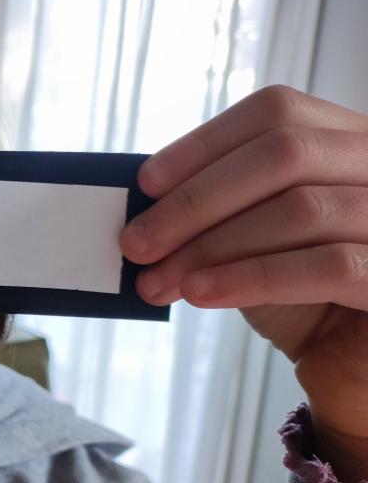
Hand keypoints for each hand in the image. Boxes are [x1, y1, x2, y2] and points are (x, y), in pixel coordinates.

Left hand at [120, 86, 367, 473]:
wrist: (352, 370)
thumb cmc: (301, 297)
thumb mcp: (252, 239)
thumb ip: (218, 209)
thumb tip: (146, 204)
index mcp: (350, 140)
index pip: (277, 112)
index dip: (205, 144)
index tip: (145, 184)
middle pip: (285, 154)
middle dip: (196, 201)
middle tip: (136, 243)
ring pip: (301, 210)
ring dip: (211, 247)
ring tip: (157, 281)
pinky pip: (328, 266)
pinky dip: (251, 278)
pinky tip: (199, 294)